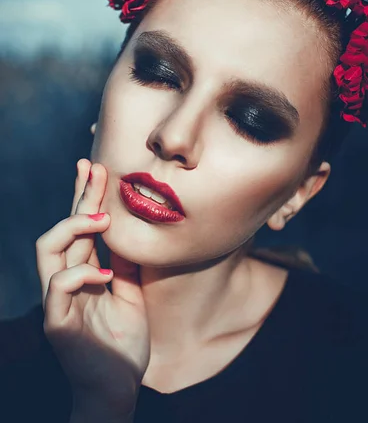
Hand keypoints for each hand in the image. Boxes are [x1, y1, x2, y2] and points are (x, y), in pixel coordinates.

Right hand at [36, 159, 150, 416]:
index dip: (85, 197)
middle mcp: (65, 281)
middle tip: (93, 168)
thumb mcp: (130, 293)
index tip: (98, 168)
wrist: (118, 388)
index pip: (79, 228)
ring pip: (47, 249)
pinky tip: (105, 274)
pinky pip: (58, 287)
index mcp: (83, 273)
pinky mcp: (57, 322)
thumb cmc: (123, 343)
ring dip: (74, 227)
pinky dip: (81, 273)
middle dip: (78, 196)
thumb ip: (124, 264)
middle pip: (62, 228)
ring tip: (103, 219)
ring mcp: (57, 301)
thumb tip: (129, 230)